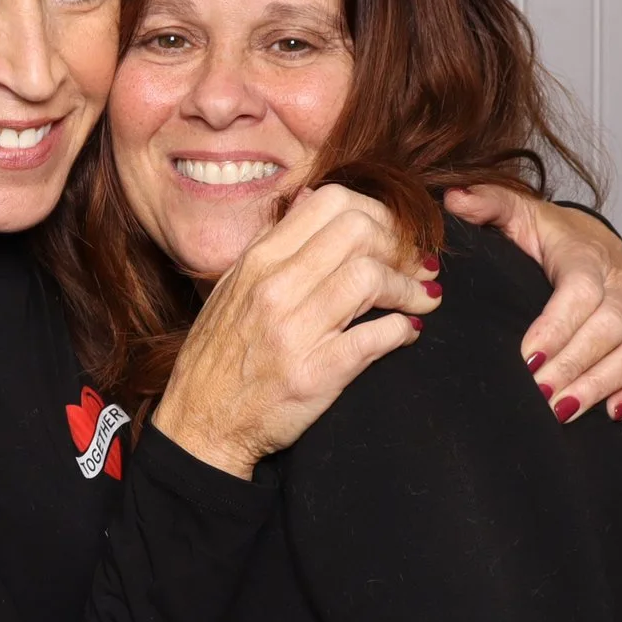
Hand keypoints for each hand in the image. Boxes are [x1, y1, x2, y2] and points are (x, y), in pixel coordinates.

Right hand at [151, 184, 440, 475]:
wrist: (201, 423)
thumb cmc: (220, 356)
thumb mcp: (233, 286)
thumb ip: (275, 242)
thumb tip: (313, 197)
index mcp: (258, 261)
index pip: (332, 202)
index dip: (377, 213)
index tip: (392, 237)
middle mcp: (274, 288)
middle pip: (360, 232)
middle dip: (401, 246)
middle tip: (416, 266)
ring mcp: (294, 330)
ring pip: (372, 279)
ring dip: (410, 288)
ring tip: (421, 300)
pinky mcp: (314, 374)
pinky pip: (376, 336)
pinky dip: (402, 330)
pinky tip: (406, 333)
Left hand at [444, 185, 621, 422]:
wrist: (590, 239)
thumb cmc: (548, 235)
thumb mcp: (516, 212)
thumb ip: (488, 204)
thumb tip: (456, 198)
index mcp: (587, 256)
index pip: (581, 292)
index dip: (557, 327)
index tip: (527, 358)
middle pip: (609, 329)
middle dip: (573, 367)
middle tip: (538, 396)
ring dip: (601, 385)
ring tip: (562, 412)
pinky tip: (612, 413)